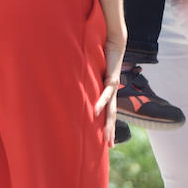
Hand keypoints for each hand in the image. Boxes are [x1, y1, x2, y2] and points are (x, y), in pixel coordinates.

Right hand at [93, 31, 126, 145]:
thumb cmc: (103, 53)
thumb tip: (72, 81)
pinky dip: (100, 103)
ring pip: (111, 109)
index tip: (106, 138)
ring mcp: (113, 86)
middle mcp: (112, 91)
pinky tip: (96, 113)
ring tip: (106, 139)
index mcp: (108, 91)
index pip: (108, 111)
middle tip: (110, 146)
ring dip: (108, 124)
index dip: (107, 124)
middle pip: (112, 115)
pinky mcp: (112, 78)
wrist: (115, 41)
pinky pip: (105, 93)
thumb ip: (85, 77)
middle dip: (110, 131)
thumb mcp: (92, 70)